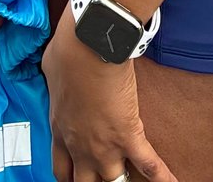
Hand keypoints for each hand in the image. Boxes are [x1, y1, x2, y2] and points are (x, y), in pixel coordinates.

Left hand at [43, 13, 178, 181]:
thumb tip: (57, 64)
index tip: (76, 178)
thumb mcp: (51, 67)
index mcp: (60, 131)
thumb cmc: (68, 50)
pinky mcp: (128, 135)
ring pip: (115, 179)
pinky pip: (148, 163)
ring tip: (135, 179)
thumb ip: (54, 76)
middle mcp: (81, 147)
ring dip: (123, 178)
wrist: (89, 44)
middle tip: (104, 177)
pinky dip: (162, 176)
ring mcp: (105, 145)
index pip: (62, 170)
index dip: (70, 178)